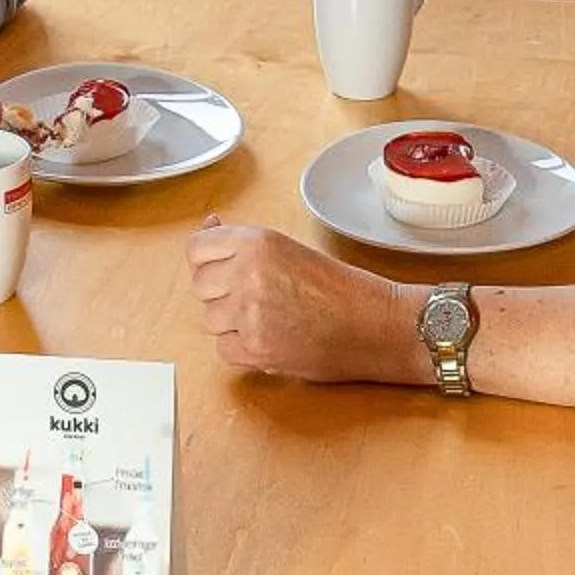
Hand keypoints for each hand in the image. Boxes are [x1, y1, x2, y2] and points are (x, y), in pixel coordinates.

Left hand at [184, 219, 420, 384]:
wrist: (378, 326)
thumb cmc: (345, 289)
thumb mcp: (291, 249)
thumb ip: (246, 245)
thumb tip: (208, 226)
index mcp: (257, 242)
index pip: (196, 247)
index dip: (206, 259)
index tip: (217, 263)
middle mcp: (247, 273)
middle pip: (200, 284)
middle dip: (221, 291)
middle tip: (256, 295)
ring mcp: (247, 314)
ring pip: (210, 318)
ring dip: (231, 321)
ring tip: (270, 317)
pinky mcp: (255, 349)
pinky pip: (223, 348)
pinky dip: (241, 347)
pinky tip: (270, 338)